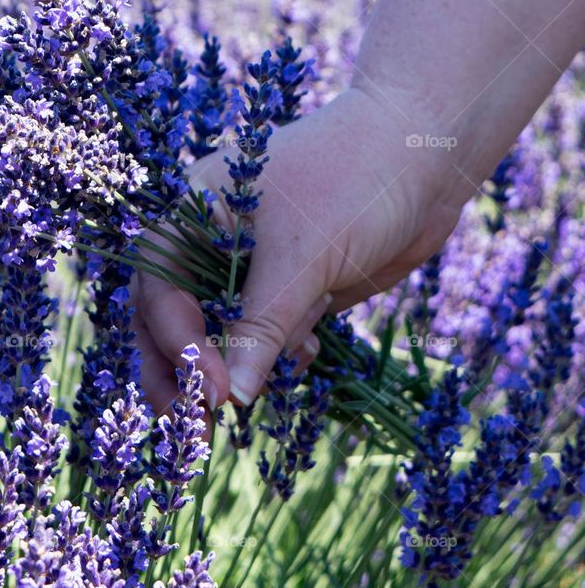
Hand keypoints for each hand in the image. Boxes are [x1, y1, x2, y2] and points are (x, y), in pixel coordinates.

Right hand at [133, 86, 469, 413]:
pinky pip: (267, 335)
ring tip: (264, 389)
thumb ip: (260, 330)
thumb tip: (228, 400)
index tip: (211, 394)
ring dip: (242, 365)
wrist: (427, 157)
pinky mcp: (290, 286)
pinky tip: (309, 355)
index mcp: (191, 214)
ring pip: (220, 335)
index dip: (179, 347)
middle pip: (173, 320)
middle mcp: (209, 241)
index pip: (160, 293)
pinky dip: (283, 353)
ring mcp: (249, 265)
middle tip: (194, 429)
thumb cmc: (354, 184)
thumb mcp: (302, 260)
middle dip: (187, 372)